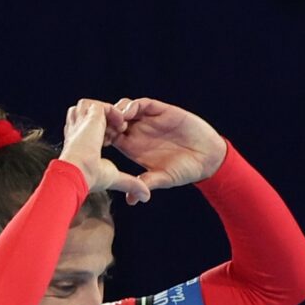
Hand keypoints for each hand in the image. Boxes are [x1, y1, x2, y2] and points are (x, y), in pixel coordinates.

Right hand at [59, 100, 152, 202]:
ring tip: (121, 128)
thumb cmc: (90, 177)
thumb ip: (129, 183)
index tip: (116, 142)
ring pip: (96, 108)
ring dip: (111, 115)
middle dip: (110, 122)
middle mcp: (80, 128)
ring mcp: (83, 121)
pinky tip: (121, 125)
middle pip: (94, 115)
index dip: (109, 134)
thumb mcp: (114, 176)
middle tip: (121, 132)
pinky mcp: (90, 115)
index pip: (95, 129)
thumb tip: (145, 197)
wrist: (79, 173)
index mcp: (83, 140)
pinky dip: (114, 112)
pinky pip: (103, 106)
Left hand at [104, 97, 228, 196]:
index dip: (100, 137)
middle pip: (113, 120)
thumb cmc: (185, 171)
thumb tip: (131, 200)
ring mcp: (150, 120)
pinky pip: (143, 104)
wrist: (209, 158)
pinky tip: (128, 113)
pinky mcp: (162, 111)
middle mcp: (139, 131)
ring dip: (116, 112)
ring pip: (125, 108)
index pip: (110, 137)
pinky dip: (133, 106)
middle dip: (104, 121)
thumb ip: (147, 183)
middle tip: (100, 128)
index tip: (95, 142)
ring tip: (115, 122)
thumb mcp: (163, 178)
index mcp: (134, 147)